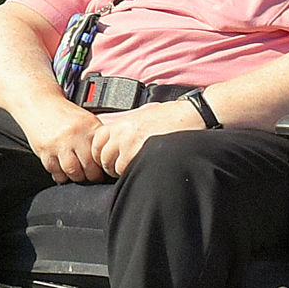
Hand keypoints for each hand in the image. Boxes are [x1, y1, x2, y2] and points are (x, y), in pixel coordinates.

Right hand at [23, 100, 109, 183]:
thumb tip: (109, 156)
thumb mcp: (85, 119)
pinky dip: (60, 175)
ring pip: (73, 171)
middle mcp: (75, 135)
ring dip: (76, 177)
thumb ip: (97, 136)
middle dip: (92, 176)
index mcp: (89, 126)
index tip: (103, 170)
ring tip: (78, 174)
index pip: (102, 154)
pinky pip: (55, 171)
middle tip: (91, 176)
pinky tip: (63, 171)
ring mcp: (59, 143)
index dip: (104, 166)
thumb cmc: (63, 113)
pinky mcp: (45, 150)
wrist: (39, 102)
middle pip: (89, 167)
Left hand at [91, 100, 206, 175]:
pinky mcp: (142, 152)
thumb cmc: (171, 116)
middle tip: (117, 170)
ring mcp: (131, 143)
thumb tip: (117, 143)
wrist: (191, 114)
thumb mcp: (142, 117)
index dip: (99, 153)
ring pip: (114, 166)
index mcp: (121, 123)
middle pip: (103, 156)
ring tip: (130, 172)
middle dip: (108, 166)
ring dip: (120, 172)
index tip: (106, 159)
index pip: (97, 141)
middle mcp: (123, 132)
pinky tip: (140, 171)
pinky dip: (131, 174)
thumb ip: (127, 129)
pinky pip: (127, 170)